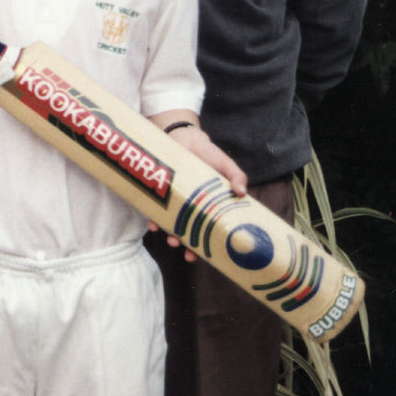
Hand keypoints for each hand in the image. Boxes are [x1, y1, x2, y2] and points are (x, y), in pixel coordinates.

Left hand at [148, 124, 247, 262]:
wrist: (184, 138)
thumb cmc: (208, 155)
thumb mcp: (225, 164)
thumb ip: (236, 176)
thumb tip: (242, 192)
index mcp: (209, 206)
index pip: (210, 230)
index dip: (210, 245)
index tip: (211, 256)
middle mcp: (191, 208)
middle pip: (190, 233)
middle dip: (188, 245)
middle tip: (187, 252)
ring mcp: (175, 203)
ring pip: (172, 225)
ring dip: (171, 236)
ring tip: (172, 240)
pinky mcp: (160, 194)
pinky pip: (155, 211)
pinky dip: (154, 219)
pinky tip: (154, 224)